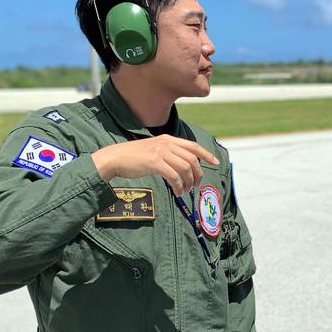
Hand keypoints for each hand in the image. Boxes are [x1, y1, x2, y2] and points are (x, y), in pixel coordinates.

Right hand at [91, 135, 218, 195]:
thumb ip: (169, 154)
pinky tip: (177, 192)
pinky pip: (174, 176)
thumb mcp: (154, 150)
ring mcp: (161, 152)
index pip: (193, 146)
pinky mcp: (155, 162)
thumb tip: (184, 167)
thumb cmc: (134, 157)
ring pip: (185, 168)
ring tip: (185, 191)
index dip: (206, 154)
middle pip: (192, 159)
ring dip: (188, 182)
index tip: (215, 162)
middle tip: (195, 185)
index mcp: (168, 139)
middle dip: (198, 174)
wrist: (115, 158)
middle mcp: (166, 143)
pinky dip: (179, 186)